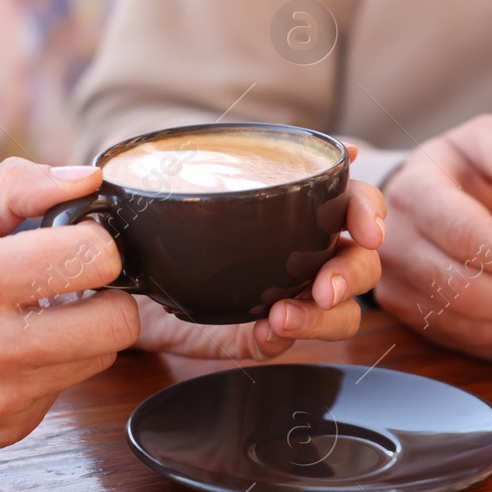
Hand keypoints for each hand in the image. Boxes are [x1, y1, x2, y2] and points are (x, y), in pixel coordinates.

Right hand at [0, 159, 142, 462]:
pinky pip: (68, 391)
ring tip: (31, 321)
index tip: (74, 245)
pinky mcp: (5, 432)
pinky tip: (9, 359)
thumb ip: (18, 190)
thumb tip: (88, 179)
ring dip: (80, 335)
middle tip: (68, 288)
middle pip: (119, 321)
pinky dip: (50, 371)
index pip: (98, 259)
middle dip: (104, 296)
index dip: (95, 245)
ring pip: (102, 358)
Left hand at [132, 179, 385, 357]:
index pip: (357, 207)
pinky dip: (281, 339)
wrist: (120, 257)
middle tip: (325, 288)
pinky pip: (283, 343)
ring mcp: (286, 296)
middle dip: (351, 276)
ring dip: (322, 318)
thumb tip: (348, 148)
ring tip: (284, 318)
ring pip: (339, 314)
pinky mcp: (254, 332)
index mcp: (306, 210)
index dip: (371, 215)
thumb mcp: (214, 167)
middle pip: (361, 265)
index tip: (369, 230)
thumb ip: (281, 158)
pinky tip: (266, 330)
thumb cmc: (172, 207)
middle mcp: (307, 254)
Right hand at [375, 114, 491, 361]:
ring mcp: (402, 288)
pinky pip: (472, 343)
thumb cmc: (455, 170)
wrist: (411, 201)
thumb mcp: (479, 140)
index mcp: (415, 195)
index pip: (465, 235)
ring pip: (469, 325)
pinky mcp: (416, 318)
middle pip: (466, 291)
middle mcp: (398, 247)